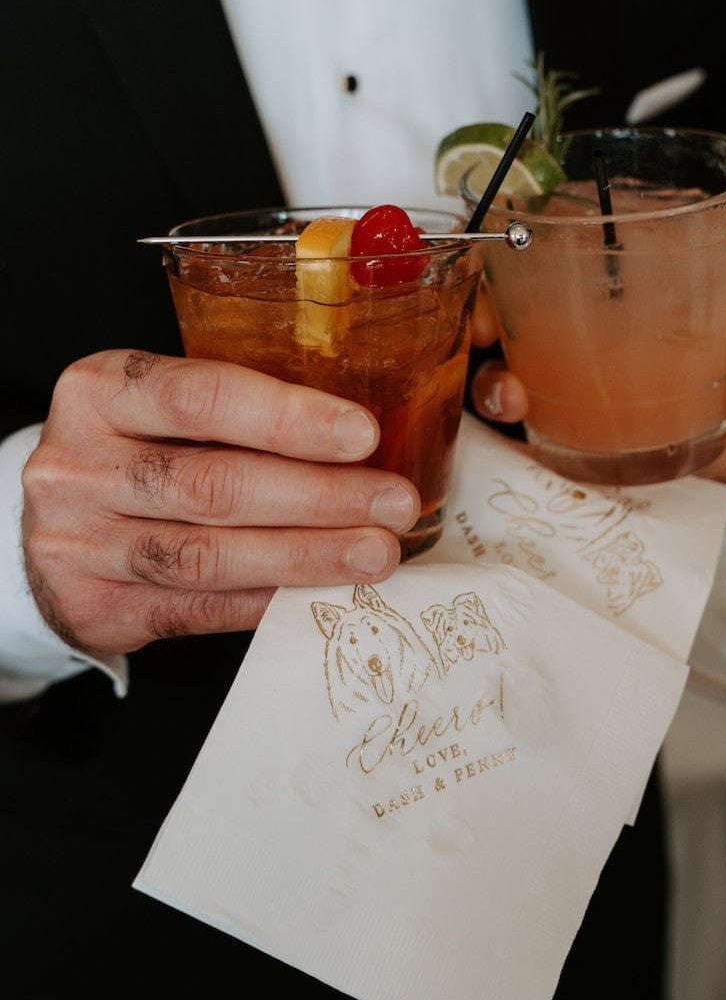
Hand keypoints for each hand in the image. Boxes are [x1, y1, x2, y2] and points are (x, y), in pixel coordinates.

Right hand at [21, 351, 420, 659]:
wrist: (57, 524)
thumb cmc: (139, 450)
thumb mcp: (164, 407)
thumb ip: (240, 410)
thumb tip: (368, 436)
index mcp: (99, 391)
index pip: (201, 397)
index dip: (288, 418)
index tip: (364, 434)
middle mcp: (75, 465)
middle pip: (213, 484)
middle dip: (319, 496)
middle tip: (394, 503)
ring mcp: (76, 542)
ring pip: (207, 555)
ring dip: (306, 556)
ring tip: (376, 552)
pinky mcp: (92, 607)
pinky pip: (199, 608)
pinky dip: (270, 601)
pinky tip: (324, 592)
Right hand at [470, 256, 725, 503]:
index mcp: (629, 266)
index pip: (554, 231)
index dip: (509, 228)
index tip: (491, 241)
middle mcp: (590, 313)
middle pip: (509, 297)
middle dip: (474, 308)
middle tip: (477, 332)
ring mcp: (579, 370)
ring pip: (509, 362)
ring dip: (492, 378)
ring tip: (512, 399)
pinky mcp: (583, 423)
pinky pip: (534, 422)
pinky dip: (516, 429)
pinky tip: (522, 437)